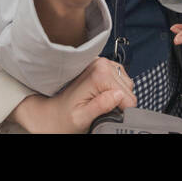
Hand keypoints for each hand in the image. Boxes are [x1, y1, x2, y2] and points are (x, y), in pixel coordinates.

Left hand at [9, 56, 137, 132]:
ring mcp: (103, 63)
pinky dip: (116, 90)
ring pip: (127, 85)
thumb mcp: (81, 117)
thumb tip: (118, 96)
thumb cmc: (64, 117)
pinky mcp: (104, 67)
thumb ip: (100, 106)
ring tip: (99, 102)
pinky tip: (103, 95)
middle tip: (99, 109)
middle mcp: (101, 63)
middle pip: (128, 90)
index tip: (106, 114)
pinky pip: (122, 80)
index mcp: (98, 74)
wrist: (53, 112)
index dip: (120, 110)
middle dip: (118, 102)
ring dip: (117, 96)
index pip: (128, 97)